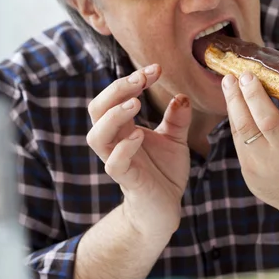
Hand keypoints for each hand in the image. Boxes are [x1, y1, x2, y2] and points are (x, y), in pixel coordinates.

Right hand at [87, 64, 190, 241]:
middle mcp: (115, 141)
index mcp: (124, 127)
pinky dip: (123, 148)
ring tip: (134, 103)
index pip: (117, 96)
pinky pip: (114, 164)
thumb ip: (176, 118)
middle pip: (98, 109)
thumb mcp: (175, 140)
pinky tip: (139, 136)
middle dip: (117, 89)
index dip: (133, 79)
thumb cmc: (164, 172)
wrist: (165, 209)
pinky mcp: (126, 180)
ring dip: (113, 116)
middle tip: (141, 78)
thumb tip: (181, 96)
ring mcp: (117, 160)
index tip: (156, 69)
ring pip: (97, 135)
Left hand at [221, 48, 278, 220]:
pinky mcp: (249, 170)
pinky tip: (230, 95)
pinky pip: (237, 137)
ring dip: (235, 102)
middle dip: (255, 97)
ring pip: (247, 131)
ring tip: (229, 80)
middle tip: (246, 74)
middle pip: (271, 126)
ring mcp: (268, 165)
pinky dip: (234, 113)